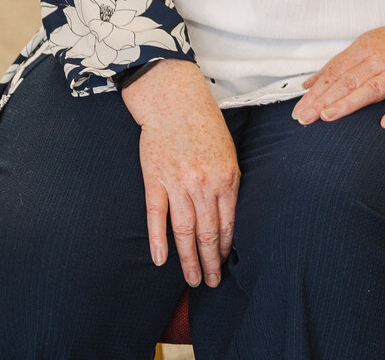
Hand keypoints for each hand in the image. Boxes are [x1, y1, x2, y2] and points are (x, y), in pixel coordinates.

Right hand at [120, 58, 237, 285]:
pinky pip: (157, 216)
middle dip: (210, 262)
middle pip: (207, 234)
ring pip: (184, 231)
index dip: (225, 248)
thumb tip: (229, 217)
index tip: (224, 264)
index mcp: (226, 178)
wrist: (174, 102)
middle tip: (212, 283)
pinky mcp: (155, 180)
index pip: (227, 224)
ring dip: (188, 260)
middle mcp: (204, 184)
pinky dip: (158, 240)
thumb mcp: (228, 153)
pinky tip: (161, 260)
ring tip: (192, 279)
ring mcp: (178, 183)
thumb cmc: (205, 126)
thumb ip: (229, 184)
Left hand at [294, 22, 384, 129]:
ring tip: (329, 117)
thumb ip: (339, 64)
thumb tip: (308, 85)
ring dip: (350, 103)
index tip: (299, 110)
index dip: (316, 91)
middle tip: (305, 118)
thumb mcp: (368, 45)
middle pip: (348, 80)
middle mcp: (382, 58)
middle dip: (324, 100)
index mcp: (366, 48)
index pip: (335, 71)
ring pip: (373, 88)